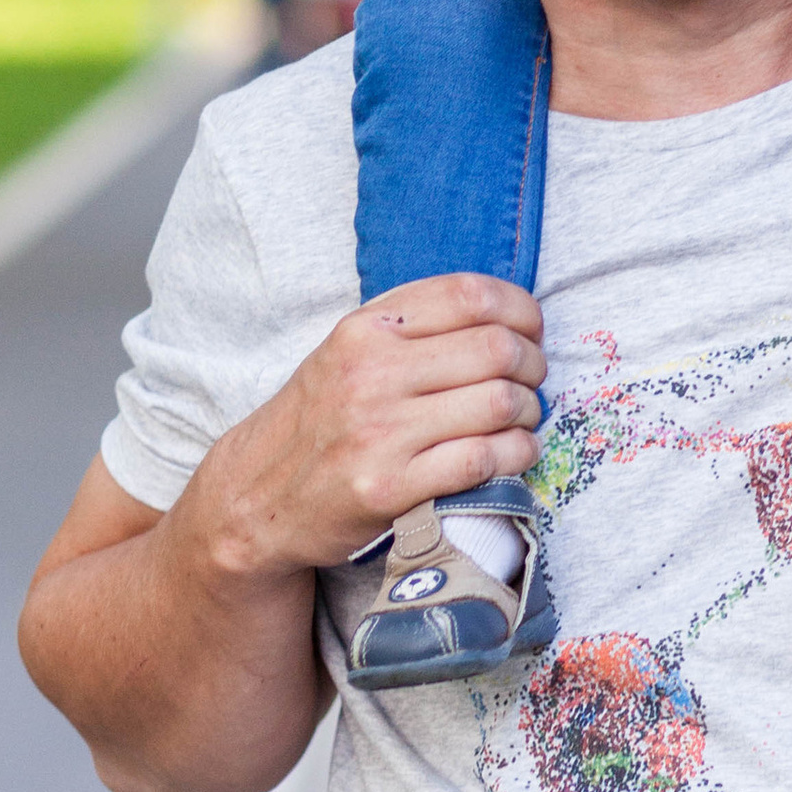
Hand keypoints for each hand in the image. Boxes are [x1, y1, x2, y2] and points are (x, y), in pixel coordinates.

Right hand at [214, 272, 545, 573]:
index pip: (469, 295)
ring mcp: (380, 433)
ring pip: (499, 403)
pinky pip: (484, 460)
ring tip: (521, 418)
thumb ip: (413, 324)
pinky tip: (515, 452)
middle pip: (497, 348)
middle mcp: (371, 374)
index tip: (531, 329)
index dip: (521, 310)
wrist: (258, 496)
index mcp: (364, 329)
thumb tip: (506, 313)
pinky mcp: (391, 489)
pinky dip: (517, 454)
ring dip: (528, 411)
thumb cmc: (321, 418)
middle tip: (532, 379)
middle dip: (533, 364)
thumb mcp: (348, 350)